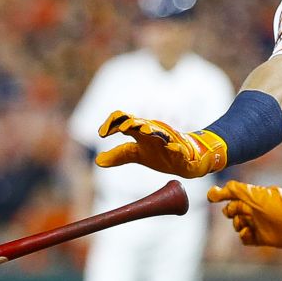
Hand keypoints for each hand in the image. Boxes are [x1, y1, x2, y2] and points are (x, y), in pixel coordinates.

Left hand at [94, 111, 227, 177]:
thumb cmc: (158, 153)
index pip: (124, 120)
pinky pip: (178, 148)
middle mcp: (152, 131)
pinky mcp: (180, 150)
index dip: (112, 123)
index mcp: (140, 131)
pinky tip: (171, 147)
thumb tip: (97, 160)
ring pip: (159, 132)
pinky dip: (175, 147)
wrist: (184, 160)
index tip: (101, 134)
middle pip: (140, 122)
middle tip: (122, 128)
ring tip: (145, 130)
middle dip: (131, 123)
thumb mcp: (135, 154)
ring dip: (152, 130)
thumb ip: (118, 155)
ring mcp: (167, 139)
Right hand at [207, 181, 281, 249]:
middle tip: (239, 212)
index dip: (221, 196)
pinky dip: (244, 236)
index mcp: (252, 197)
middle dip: (231, 212)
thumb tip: (212, 191)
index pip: (230, 195)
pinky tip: (249, 232)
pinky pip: (244, 239)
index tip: (213, 198)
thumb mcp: (254, 194)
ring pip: (237, 225)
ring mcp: (257, 224)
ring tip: (247, 224)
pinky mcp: (260, 238)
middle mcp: (253, 210)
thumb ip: (234, 190)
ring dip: (238, 224)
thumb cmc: (278, 205)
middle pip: (232, 211)